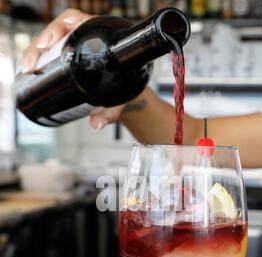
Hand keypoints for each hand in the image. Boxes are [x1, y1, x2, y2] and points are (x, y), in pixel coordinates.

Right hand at [21, 8, 124, 130]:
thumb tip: (97, 124)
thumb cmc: (127, 87)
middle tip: (30, 64)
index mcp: (101, 36)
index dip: (59, 27)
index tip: (49, 42)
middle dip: (39, 44)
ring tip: (27, 69)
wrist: (128, 90)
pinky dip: (38, 59)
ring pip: (50, 41)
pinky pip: (49, 52)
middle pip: (57, 30)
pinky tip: (29, 70)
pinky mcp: (67, 55)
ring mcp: (75, 45)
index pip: (76, 20)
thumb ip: (112, 111)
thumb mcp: (121, 98)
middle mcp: (86, 36)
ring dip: (34, 52)